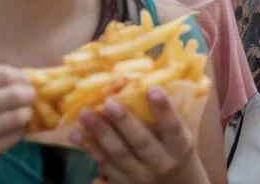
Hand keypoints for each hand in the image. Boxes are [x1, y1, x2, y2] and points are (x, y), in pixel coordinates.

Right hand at [0, 65, 34, 168]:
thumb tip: (29, 78)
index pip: (1, 76)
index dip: (20, 77)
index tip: (26, 80)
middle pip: (13, 95)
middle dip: (28, 94)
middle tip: (30, 96)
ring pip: (16, 117)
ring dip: (27, 113)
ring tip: (24, 112)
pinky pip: (12, 138)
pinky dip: (21, 131)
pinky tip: (16, 128)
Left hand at [70, 89, 201, 183]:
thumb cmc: (179, 154)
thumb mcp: (183, 138)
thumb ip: (169, 118)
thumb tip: (147, 84)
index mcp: (180, 148)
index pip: (173, 128)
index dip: (164, 110)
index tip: (153, 89)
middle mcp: (161, 164)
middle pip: (141, 143)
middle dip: (124, 122)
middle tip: (109, 101)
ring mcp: (140, 178)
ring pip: (117, 156)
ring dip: (99, 134)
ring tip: (85, 114)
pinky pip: (103, 167)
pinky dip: (89, 151)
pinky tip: (76, 136)